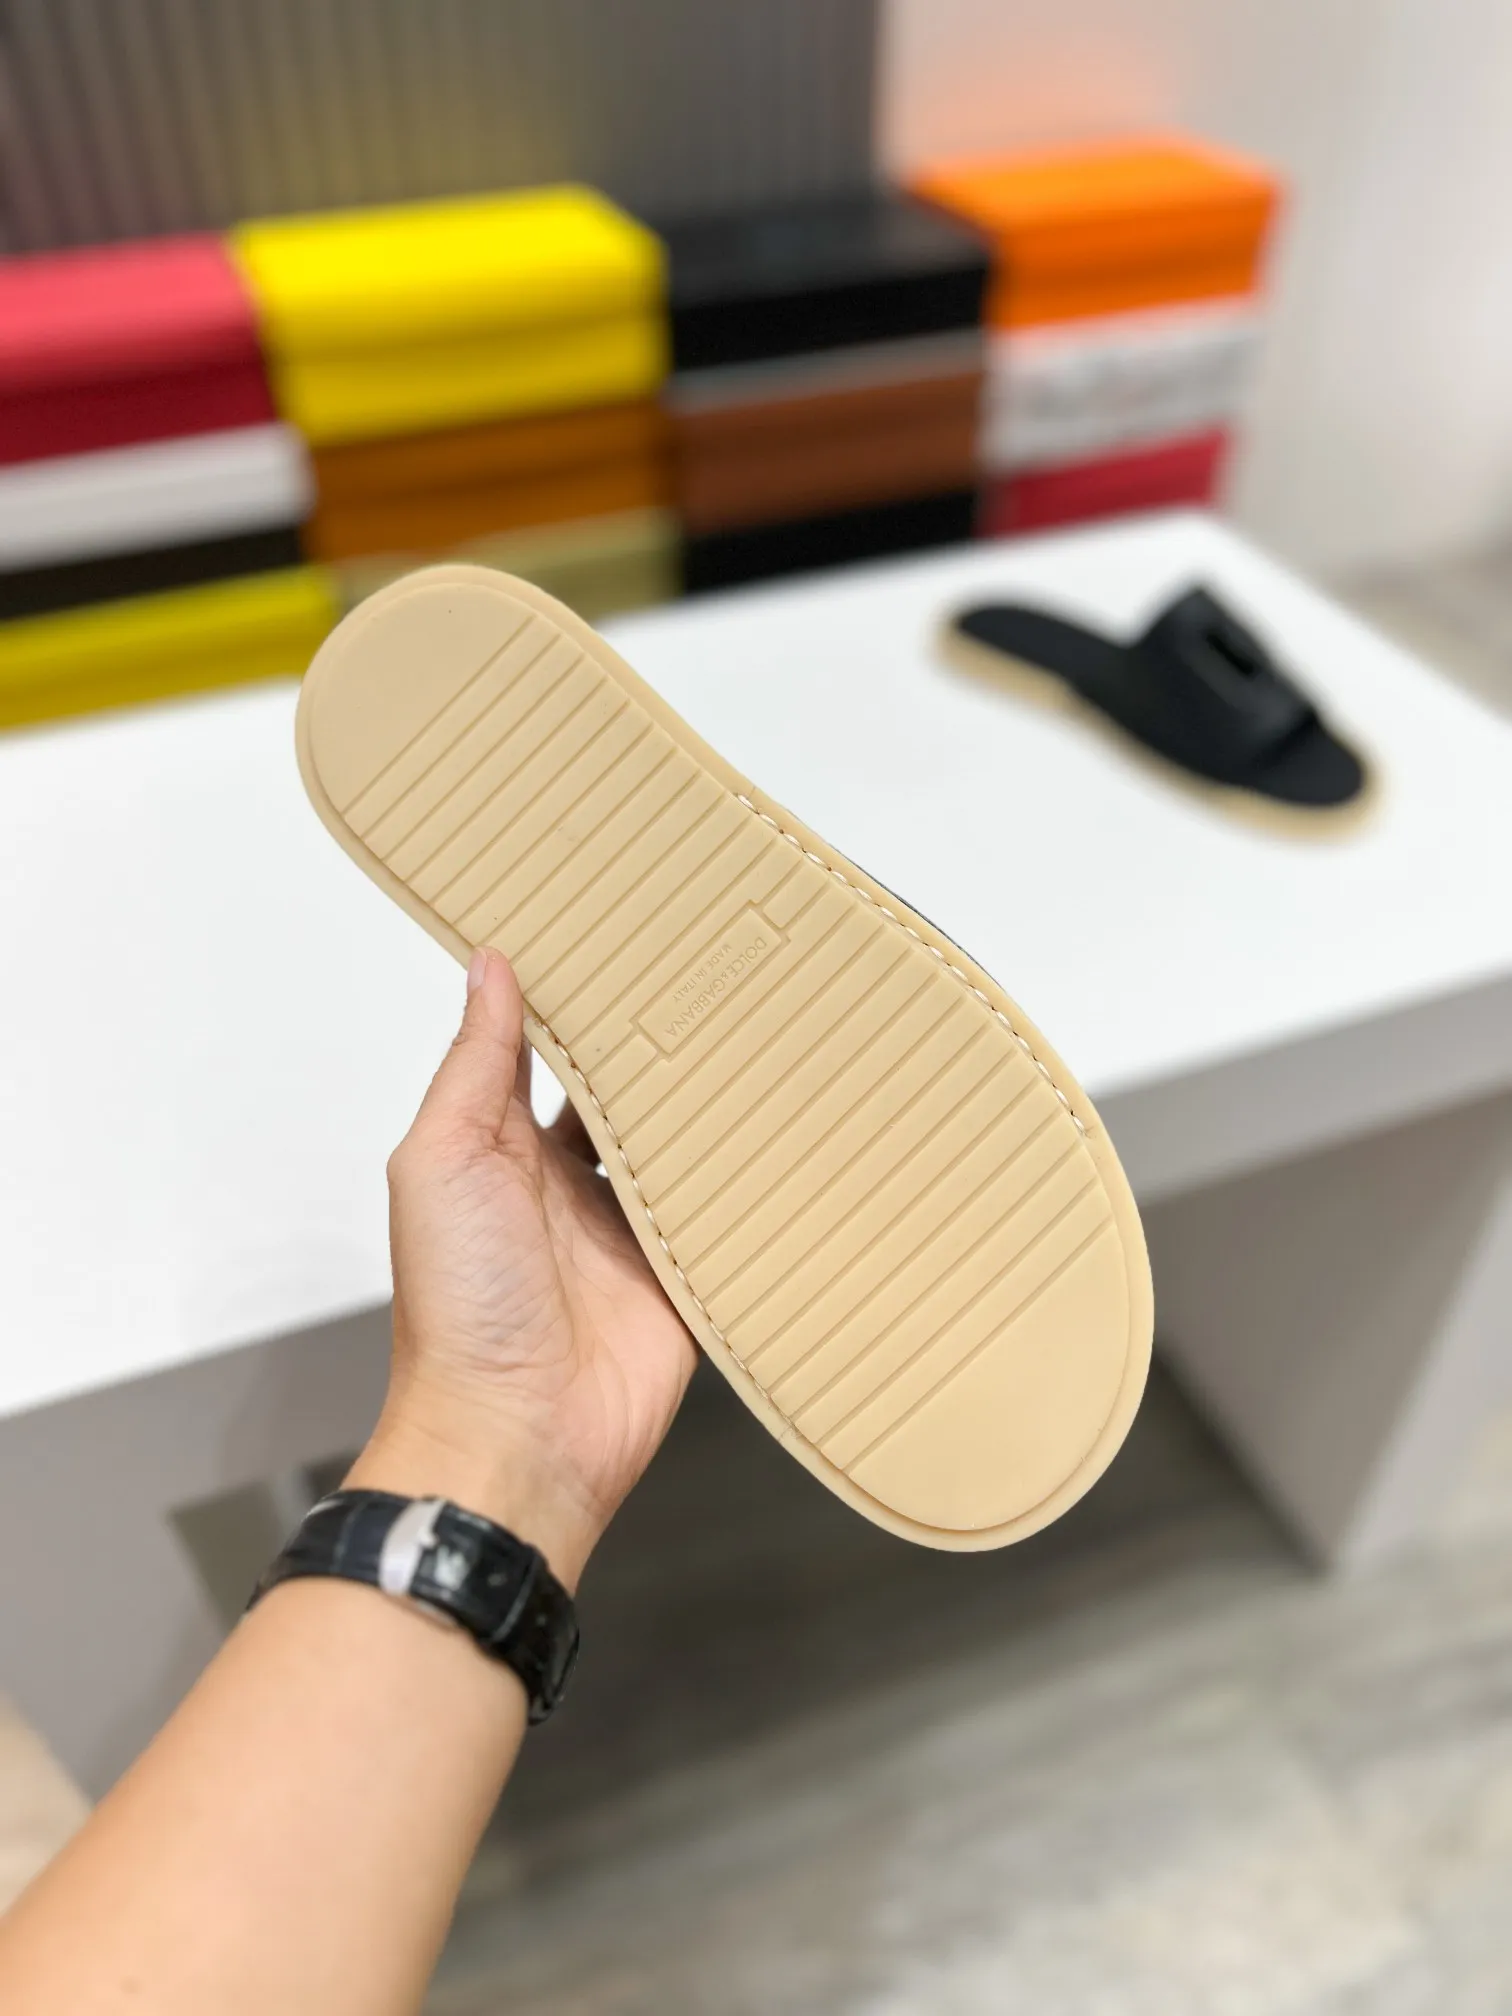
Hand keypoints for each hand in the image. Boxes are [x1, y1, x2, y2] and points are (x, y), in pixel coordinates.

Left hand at [347, 947, 698, 1586]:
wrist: (516, 1434)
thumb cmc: (456, 1308)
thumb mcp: (442, 1162)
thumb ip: (475, 1067)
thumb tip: (489, 966)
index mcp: (504, 1148)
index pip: (547, 1052)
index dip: (577, 997)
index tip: (615, 931)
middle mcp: (569, 1183)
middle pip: (625, 1092)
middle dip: (659, 1041)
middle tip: (711, 967)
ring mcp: (631, 1230)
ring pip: (680, 1144)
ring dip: (709, 1101)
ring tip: (762, 1023)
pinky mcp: (685, 1276)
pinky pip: (724, 1211)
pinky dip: (748, 1176)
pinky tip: (786, 1121)